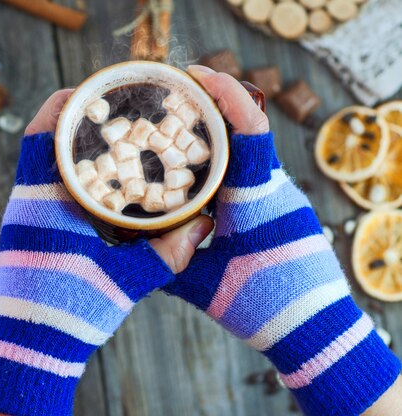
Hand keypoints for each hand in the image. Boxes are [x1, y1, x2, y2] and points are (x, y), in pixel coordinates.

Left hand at [0, 90, 211, 415]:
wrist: (29, 350)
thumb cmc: (70, 315)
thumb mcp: (125, 282)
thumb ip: (167, 254)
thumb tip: (205, 225)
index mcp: (41, 205)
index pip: (40, 135)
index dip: (63, 105)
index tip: (90, 89)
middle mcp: (24, 205)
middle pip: (40, 143)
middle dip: (72, 122)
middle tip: (108, 111)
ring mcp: (21, 220)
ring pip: (39, 166)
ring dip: (67, 148)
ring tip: (105, 138)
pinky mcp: (25, 234)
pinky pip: (41, 188)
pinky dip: (65, 175)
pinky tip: (95, 181)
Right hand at [165, 67, 400, 414]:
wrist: (317, 330)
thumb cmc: (262, 308)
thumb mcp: (202, 285)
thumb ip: (168, 257)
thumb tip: (134, 236)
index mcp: (256, 201)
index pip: (249, 131)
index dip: (227, 94)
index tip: (198, 74)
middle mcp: (276, 190)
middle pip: (247, 133)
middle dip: (214, 109)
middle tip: (174, 100)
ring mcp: (283, 199)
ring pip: (249, 155)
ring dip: (220, 138)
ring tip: (180, 135)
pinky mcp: (284, 211)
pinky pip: (254, 174)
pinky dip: (228, 164)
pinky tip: (201, 176)